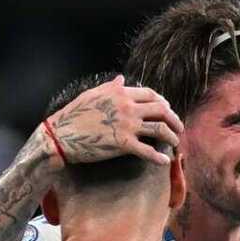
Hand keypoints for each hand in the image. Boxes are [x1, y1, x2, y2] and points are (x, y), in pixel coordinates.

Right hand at [39, 74, 181, 165]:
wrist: (61, 135)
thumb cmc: (74, 114)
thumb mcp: (92, 94)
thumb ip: (110, 87)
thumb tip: (121, 79)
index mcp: (121, 93)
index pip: (151, 94)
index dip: (163, 102)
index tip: (168, 109)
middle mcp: (127, 107)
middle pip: (161, 110)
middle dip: (174, 118)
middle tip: (178, 127)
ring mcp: (127, 125)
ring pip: (159, 129)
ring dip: (171, 136)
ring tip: (175, 142)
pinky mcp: (123, 144)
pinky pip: (147, 151)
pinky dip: (158, 157)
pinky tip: (164, 161)